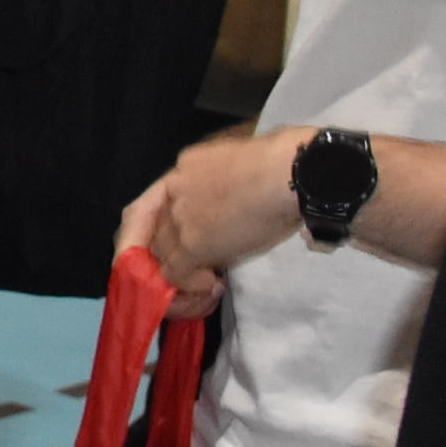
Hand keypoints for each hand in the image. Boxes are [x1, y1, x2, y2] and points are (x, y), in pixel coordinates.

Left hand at [116, 128, 302, 318]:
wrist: (288, 174)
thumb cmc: (284, 165)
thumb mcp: (244, 163)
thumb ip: (231, 181)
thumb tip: (243, 198)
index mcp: (188, 164)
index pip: (161, 196)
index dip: (171, 221)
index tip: (190, 234)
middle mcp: (175, 187)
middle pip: (157, 224)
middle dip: (174, 245)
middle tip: (201, 260)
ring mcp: (180, 216)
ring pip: (161, 250)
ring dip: (181, 267)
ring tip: (208, 276)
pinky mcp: (191, 244)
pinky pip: (175, 272)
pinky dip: (190, 283)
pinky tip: (214, 283)